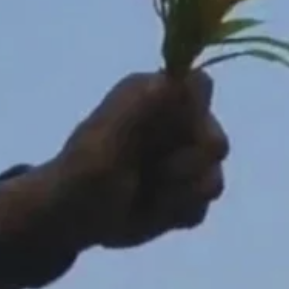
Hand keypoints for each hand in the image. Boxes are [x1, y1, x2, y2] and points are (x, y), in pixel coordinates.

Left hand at [39, 70, 228, 252]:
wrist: (72, 216)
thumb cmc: (82, 169)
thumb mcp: (106, 133)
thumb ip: (141, 103)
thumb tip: (181, 72)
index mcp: (155, 95)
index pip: (200, 87)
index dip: (190, 115)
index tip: (163, 135)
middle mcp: (176, 122)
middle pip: (216, 141)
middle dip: (182, 167)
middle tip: (147, 173)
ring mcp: (184, 160)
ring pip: (212, 180)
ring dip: (174, 196)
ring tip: (142, 195)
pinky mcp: (185, 192)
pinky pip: (200, 208)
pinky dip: (171, 214)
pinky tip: (147, 210)